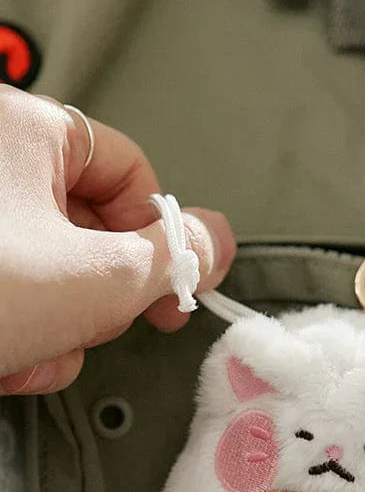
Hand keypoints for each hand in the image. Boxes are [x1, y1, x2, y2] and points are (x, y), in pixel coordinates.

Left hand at [0, 87, 235, 393]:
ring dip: (54, 333)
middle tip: (90, 326)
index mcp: (20, 130)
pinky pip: (3, 293)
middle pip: (85, 230)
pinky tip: (0, 361)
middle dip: (94, 300)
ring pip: (45, 275)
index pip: (126, 169)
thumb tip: (215, 242)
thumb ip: (173, 258)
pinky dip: (12, 336)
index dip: (161, 233)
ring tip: (29, 353)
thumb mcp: (97, 277)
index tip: (174, 288)